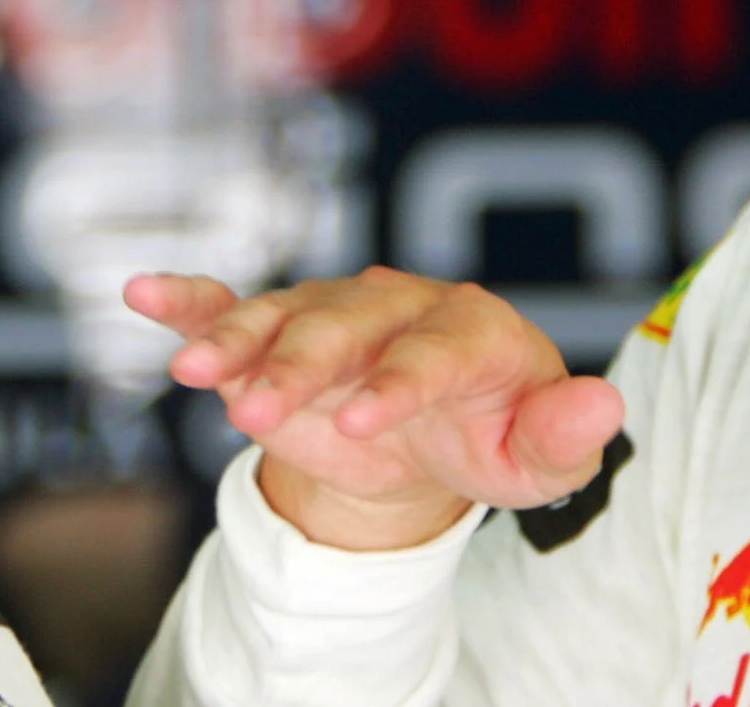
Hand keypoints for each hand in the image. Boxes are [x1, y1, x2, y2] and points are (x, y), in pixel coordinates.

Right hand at [125, 267, 625, 550]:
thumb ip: (565, 435)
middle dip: (300, 366)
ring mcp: (332, 312)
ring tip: (191, 375)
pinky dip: (188, 301)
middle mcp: (396, 305)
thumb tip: (604, 404)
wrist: (436, 434)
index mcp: (470, 328)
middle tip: (259, 410)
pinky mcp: (279, 331)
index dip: (396, 383)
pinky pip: (229, 306)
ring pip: (281, 316)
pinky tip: (144, 293)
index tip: (358, 422)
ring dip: (236, 342)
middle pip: (343, 326)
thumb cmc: (496, 435)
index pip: (432, 350)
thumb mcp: (536, 457)